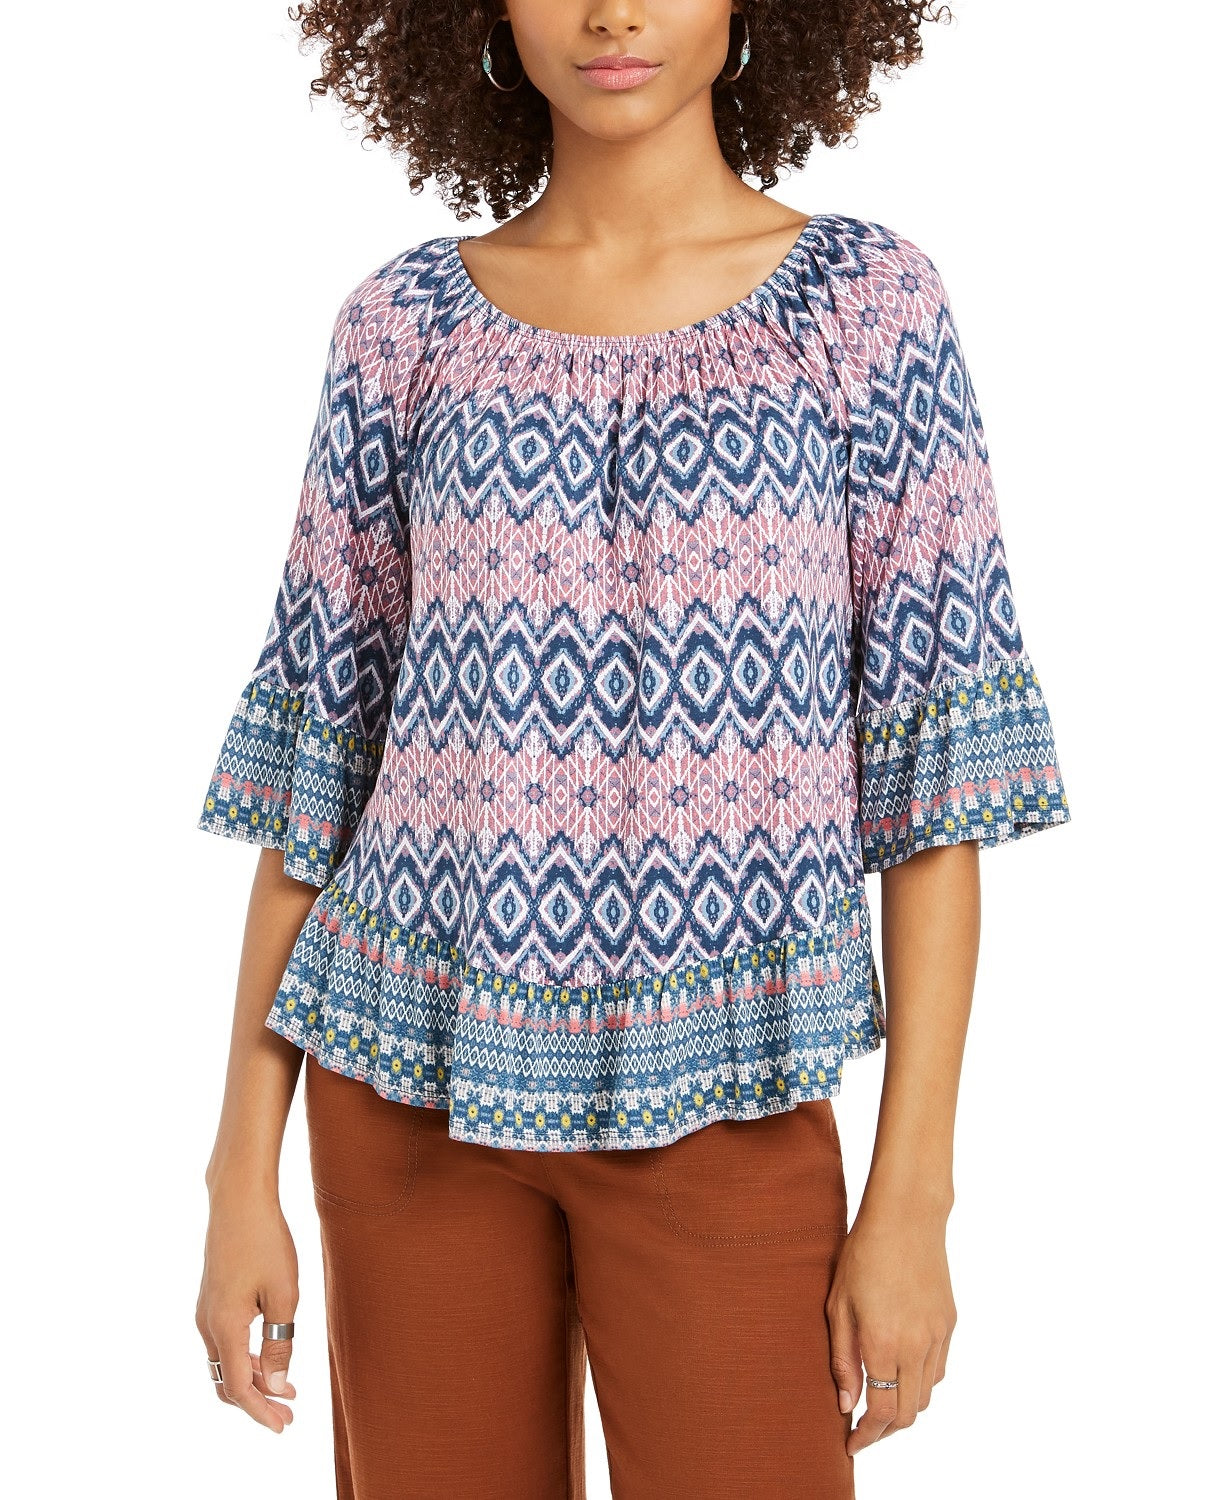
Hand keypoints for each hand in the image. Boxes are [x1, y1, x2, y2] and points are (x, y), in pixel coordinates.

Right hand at [196, 1181, 299, 1431]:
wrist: (238, 1199)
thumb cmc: (266, 1241)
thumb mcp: (284, 1294)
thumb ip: (281, 1343)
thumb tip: (279, 1386)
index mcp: (225, 1327)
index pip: (239, 1388)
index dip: (261, 1411)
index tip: (285, 1426)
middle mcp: (207, 1324)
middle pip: (227, 1380)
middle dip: (256, 1401)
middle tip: (288, 1412)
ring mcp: (206, 1310)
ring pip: (225, 1362)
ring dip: (252, 1379)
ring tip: (285, 1388)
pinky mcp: (211, 1297)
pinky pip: (224, 1342)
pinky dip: (245, 1357)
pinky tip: (269, 1355)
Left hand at [824, 1205, 956, 1455]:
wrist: (906, 1217)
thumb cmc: (862, 1254)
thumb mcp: (838, 1305)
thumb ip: (843, 1359)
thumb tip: (846, 1405)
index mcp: (883, 1342)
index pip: (881, 1412)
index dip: (866, 1436)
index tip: (852, 1444)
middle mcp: (916, 1346)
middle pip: (907, 1413)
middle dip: (885, 1431)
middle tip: (863, 1431)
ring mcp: (938, 1335)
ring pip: (926, 1395)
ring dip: (904, 1407)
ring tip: (880, 1403)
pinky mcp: (950, 1323)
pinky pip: (938, 1369)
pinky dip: (921, 1382)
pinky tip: (902, 1372)